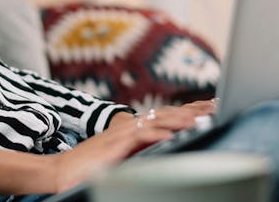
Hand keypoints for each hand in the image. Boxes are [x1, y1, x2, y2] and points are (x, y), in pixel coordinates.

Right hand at [50, 99, 216, 191]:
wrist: (65, 171)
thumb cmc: (92, 168)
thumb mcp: (124, 156)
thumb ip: (143, 150)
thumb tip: (167, 148)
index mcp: (133, 129)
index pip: (165, 115)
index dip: (187, 110)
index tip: (210, 107)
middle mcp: (130, 127)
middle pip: (166, 114)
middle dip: (191, 110)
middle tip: (214, 107)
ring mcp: (122, 135)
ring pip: (157, 122)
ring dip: (180, 120)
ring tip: (201, 119)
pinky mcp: (115, 146)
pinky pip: (140, 137)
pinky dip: (157, 134)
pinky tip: (172, 135)